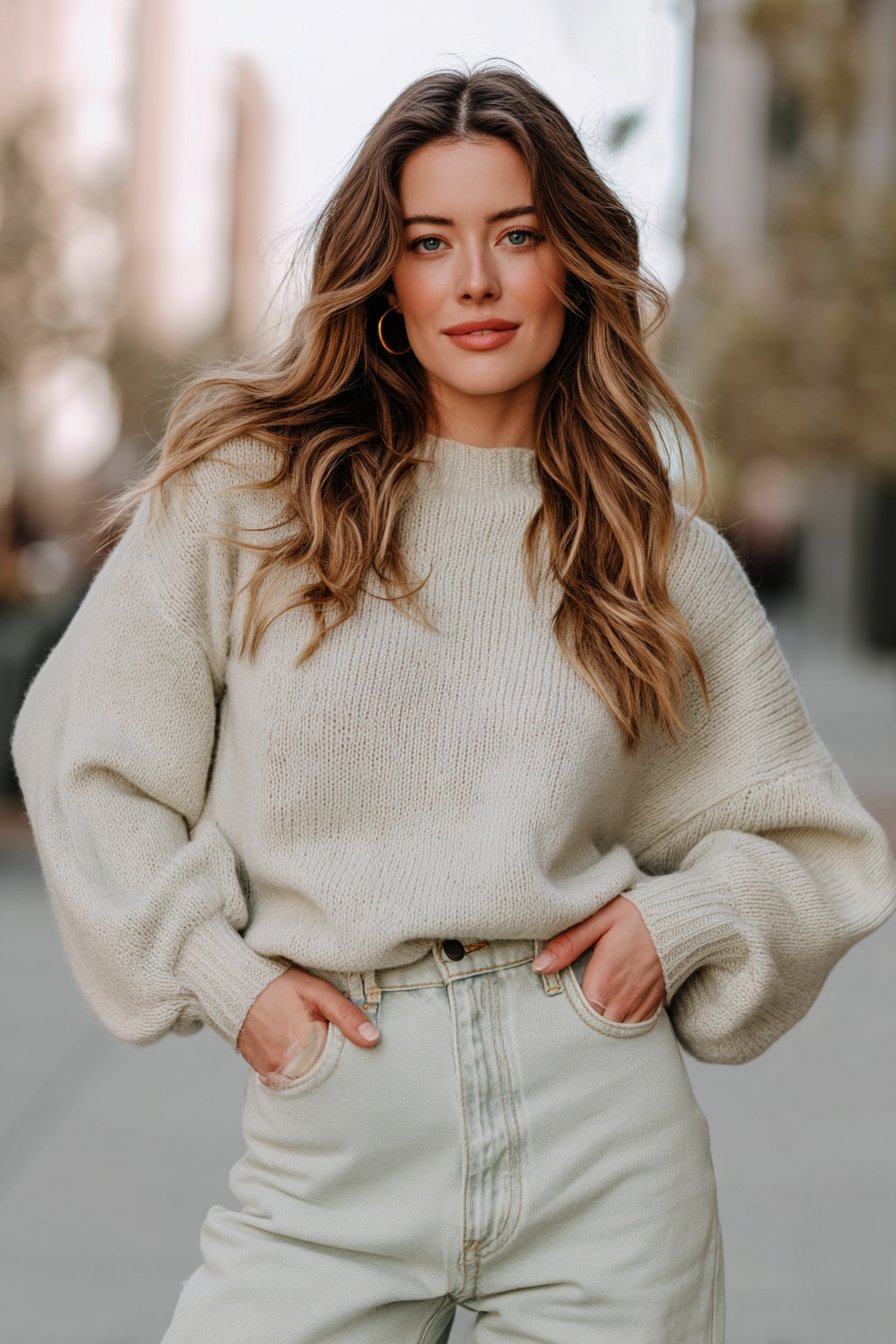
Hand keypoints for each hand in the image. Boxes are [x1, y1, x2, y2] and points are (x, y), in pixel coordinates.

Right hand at [236, 966, 380, 1080]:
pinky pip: (287, 1080)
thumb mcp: (318, 993)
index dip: (348, 1061)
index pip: (338, 1069)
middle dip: (332, 1067)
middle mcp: (287, 1066)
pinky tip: (301, 1054)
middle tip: (331, 1045)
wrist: (238, 987)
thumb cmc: (281, 986)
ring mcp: (273, 1073)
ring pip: (305, 1080)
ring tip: (316, 1048)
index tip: (354, 1051)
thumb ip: (346, 1016)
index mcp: (306, 1047)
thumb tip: (374, 1039)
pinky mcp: (263, 1073)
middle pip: (322, 1078)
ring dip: (314, 1070)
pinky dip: (297, 1070)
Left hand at [531, 893, 665, 1022]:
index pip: (575, 1019)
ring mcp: (639, 1007)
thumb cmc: (636, 916)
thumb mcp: (598, 920)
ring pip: (612, 1033)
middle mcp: (622, 1002)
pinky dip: (616, 1025)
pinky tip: (605, 1012)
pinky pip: (630, 1028)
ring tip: (581, 1016)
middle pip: (592, 1030)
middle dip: (577, 1025)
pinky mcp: (651, 1008)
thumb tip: (539, 966)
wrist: (679, 919)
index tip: (549, 1010)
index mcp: (604, 984)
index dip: (561, 1017)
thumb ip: (568, 944)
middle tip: (561, 1015)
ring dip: (597, 1028)